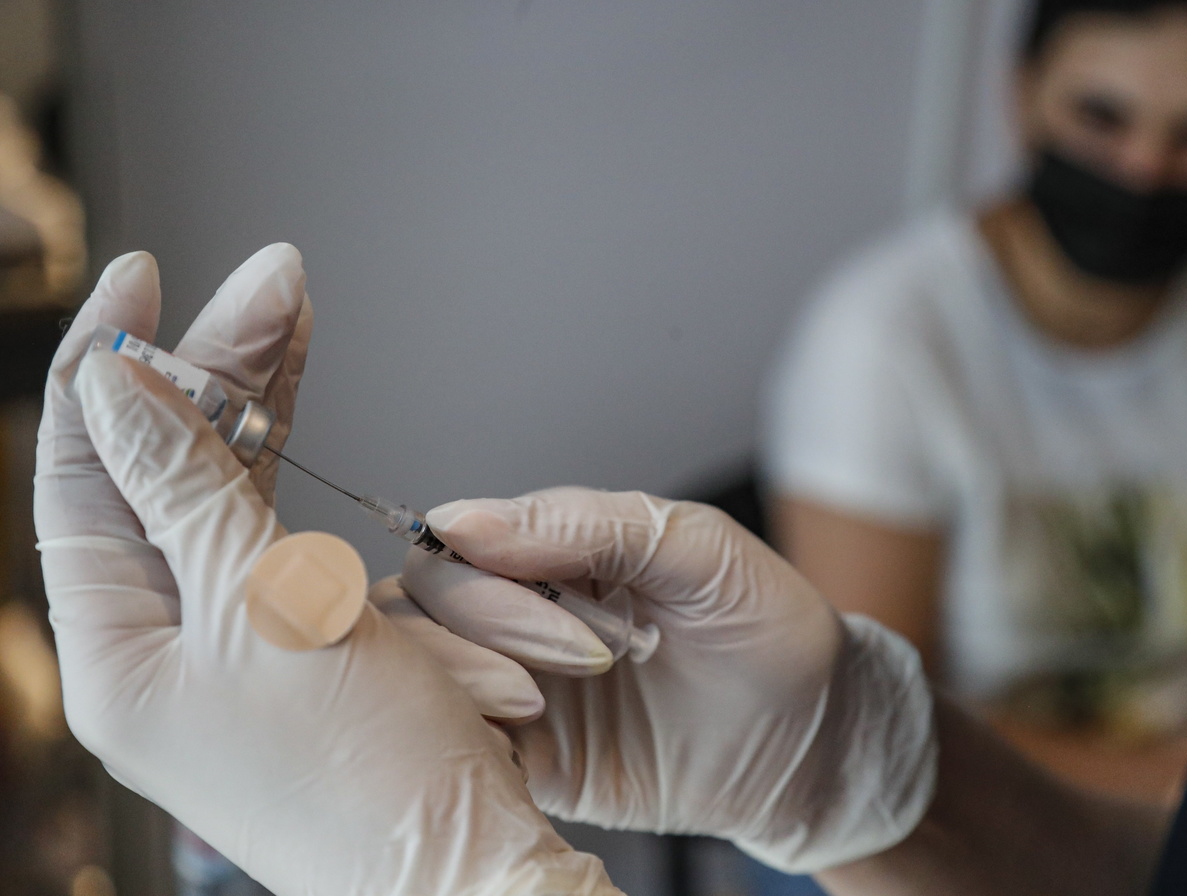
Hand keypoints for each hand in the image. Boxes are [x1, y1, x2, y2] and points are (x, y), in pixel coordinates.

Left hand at [35, 250, 618, 895]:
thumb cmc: (366, 769)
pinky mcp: (291, 641)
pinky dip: (290, 470)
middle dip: (211, 368)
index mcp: (116, 652)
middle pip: (162, 471)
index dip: (107, 369)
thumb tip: (115, 391)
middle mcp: (159, 645)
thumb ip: (184, 488)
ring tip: (294, 314)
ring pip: (222, 492)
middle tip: (265, 284)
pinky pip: (271, 533)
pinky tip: (298, 401)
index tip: (139, 282)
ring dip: (257, 403)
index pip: (83, 476)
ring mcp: (227, 642)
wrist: (455, 862)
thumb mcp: (264, 606)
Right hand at [401, 487, 937, 873]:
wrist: (815, 740)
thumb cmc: (767, 629)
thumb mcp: (698, 549)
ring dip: (470, 682)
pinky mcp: (534, 763)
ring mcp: (521, 689)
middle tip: (588, 654)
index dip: (480, 568)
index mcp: (556, 551)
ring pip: (424, 677)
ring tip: (546, 700)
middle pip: (422, 606)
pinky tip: (522, 745)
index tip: (541, 590)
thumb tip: (463, 520)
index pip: (454, 543)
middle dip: (490, 623)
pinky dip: (466, 745)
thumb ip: (588, 523)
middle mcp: (522, 615)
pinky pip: (459, 750)